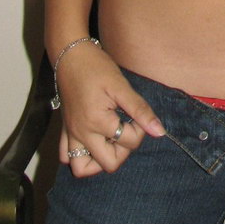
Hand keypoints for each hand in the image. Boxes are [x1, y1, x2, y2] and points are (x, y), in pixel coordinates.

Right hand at [55, 42, 164, 176]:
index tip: (136, 113)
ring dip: (99, 160)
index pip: (128, 142)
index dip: (140, 129)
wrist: (70, 54)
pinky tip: (93, 141)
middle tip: (125, 128)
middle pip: (109, 164)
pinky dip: (79, 156)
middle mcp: (82, 133)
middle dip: (123, 150)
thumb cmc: (96, 67)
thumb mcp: (121, 86)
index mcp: (97, 122)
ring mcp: (71, 134)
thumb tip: (159, 132)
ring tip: (110, 140)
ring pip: (82, 169)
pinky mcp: (65, 130)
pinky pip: (66, 157)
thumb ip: (140, 110)